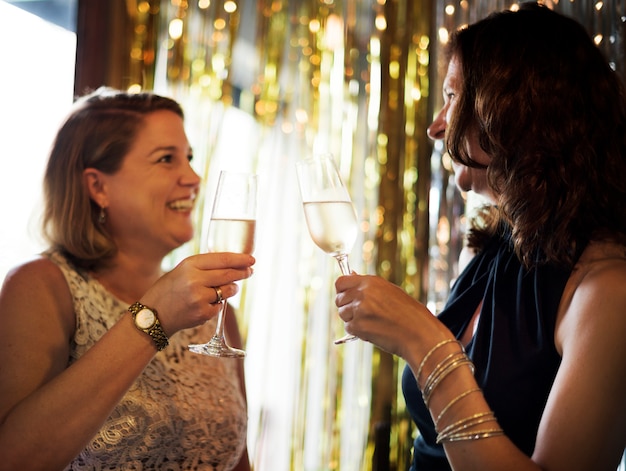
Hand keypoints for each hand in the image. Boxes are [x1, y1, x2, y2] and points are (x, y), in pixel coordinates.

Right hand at [141, 252, 254, 335]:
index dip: (240, 259)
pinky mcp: (203, 313)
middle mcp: (195, 280)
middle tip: (250, 271)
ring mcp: (199, 298)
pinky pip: (220, 306)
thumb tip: (231, 264)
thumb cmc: (169, 290)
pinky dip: (217, 304)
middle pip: (228, 274)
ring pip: (227, 290)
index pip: (222, 259)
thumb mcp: (181, 270)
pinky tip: (205, 304)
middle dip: (243, 272)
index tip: (251, 259)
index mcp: (189, 265)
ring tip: (227, 288)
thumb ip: (203, 267)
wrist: (153, 315)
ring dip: (232, 288)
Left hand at [335, 274, 450, 364]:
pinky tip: (374, 331)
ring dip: (353, 320)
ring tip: (372, 322)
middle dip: (347, 307)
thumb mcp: (390, 292)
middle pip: (339, 299)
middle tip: (363, 314)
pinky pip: (349, 328)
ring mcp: (359, 309)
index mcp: (371, 282)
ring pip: (343, 314)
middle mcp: (363, 293)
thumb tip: (350, 275)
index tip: (346, 296)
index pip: (340, 282)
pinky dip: (357, 332)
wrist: (420, 334)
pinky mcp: (359, 326)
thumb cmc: (409, 314)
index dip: (342, 290)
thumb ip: (368, 286)